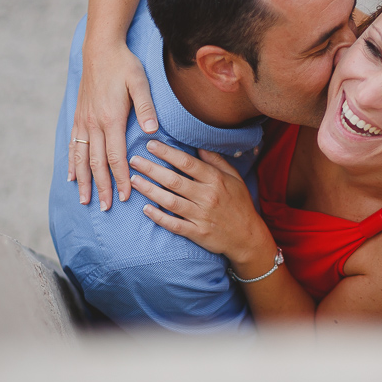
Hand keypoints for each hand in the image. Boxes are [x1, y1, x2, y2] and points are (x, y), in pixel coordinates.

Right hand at [68, 42, 157, 210]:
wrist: (99, 48)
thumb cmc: (124, 65)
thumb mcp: (140, 82)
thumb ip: (146, 107)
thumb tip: (153, 131)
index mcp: (111, 118)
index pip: (116, 157)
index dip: (120, 178)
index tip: (123, 197)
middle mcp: (94, 123)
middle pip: (97, 163)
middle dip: (101, 187)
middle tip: (105, 207)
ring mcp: (84, 120)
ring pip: (82, 157)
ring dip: (84, 180)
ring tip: (85, 200)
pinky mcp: (79, 116)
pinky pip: (74, 145)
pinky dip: (72, 163)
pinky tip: (72, 176)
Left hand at [129, 141, 269, 262]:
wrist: (248, 237)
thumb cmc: (240, 204)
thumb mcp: (234, 178)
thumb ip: (216, 161)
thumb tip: (199, 145)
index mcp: (216, 180)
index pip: (187, 163)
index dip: (167, 152)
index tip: (151, 144)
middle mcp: (207, 197)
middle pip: (174, 180)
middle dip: (152, 169)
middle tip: (133, 160)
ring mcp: (202, 216)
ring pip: (171, 201)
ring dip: (150, 190)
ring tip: (134, 180)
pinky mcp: (198, 233)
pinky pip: (175, 225)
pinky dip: (159, 217)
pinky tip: (146, 209)